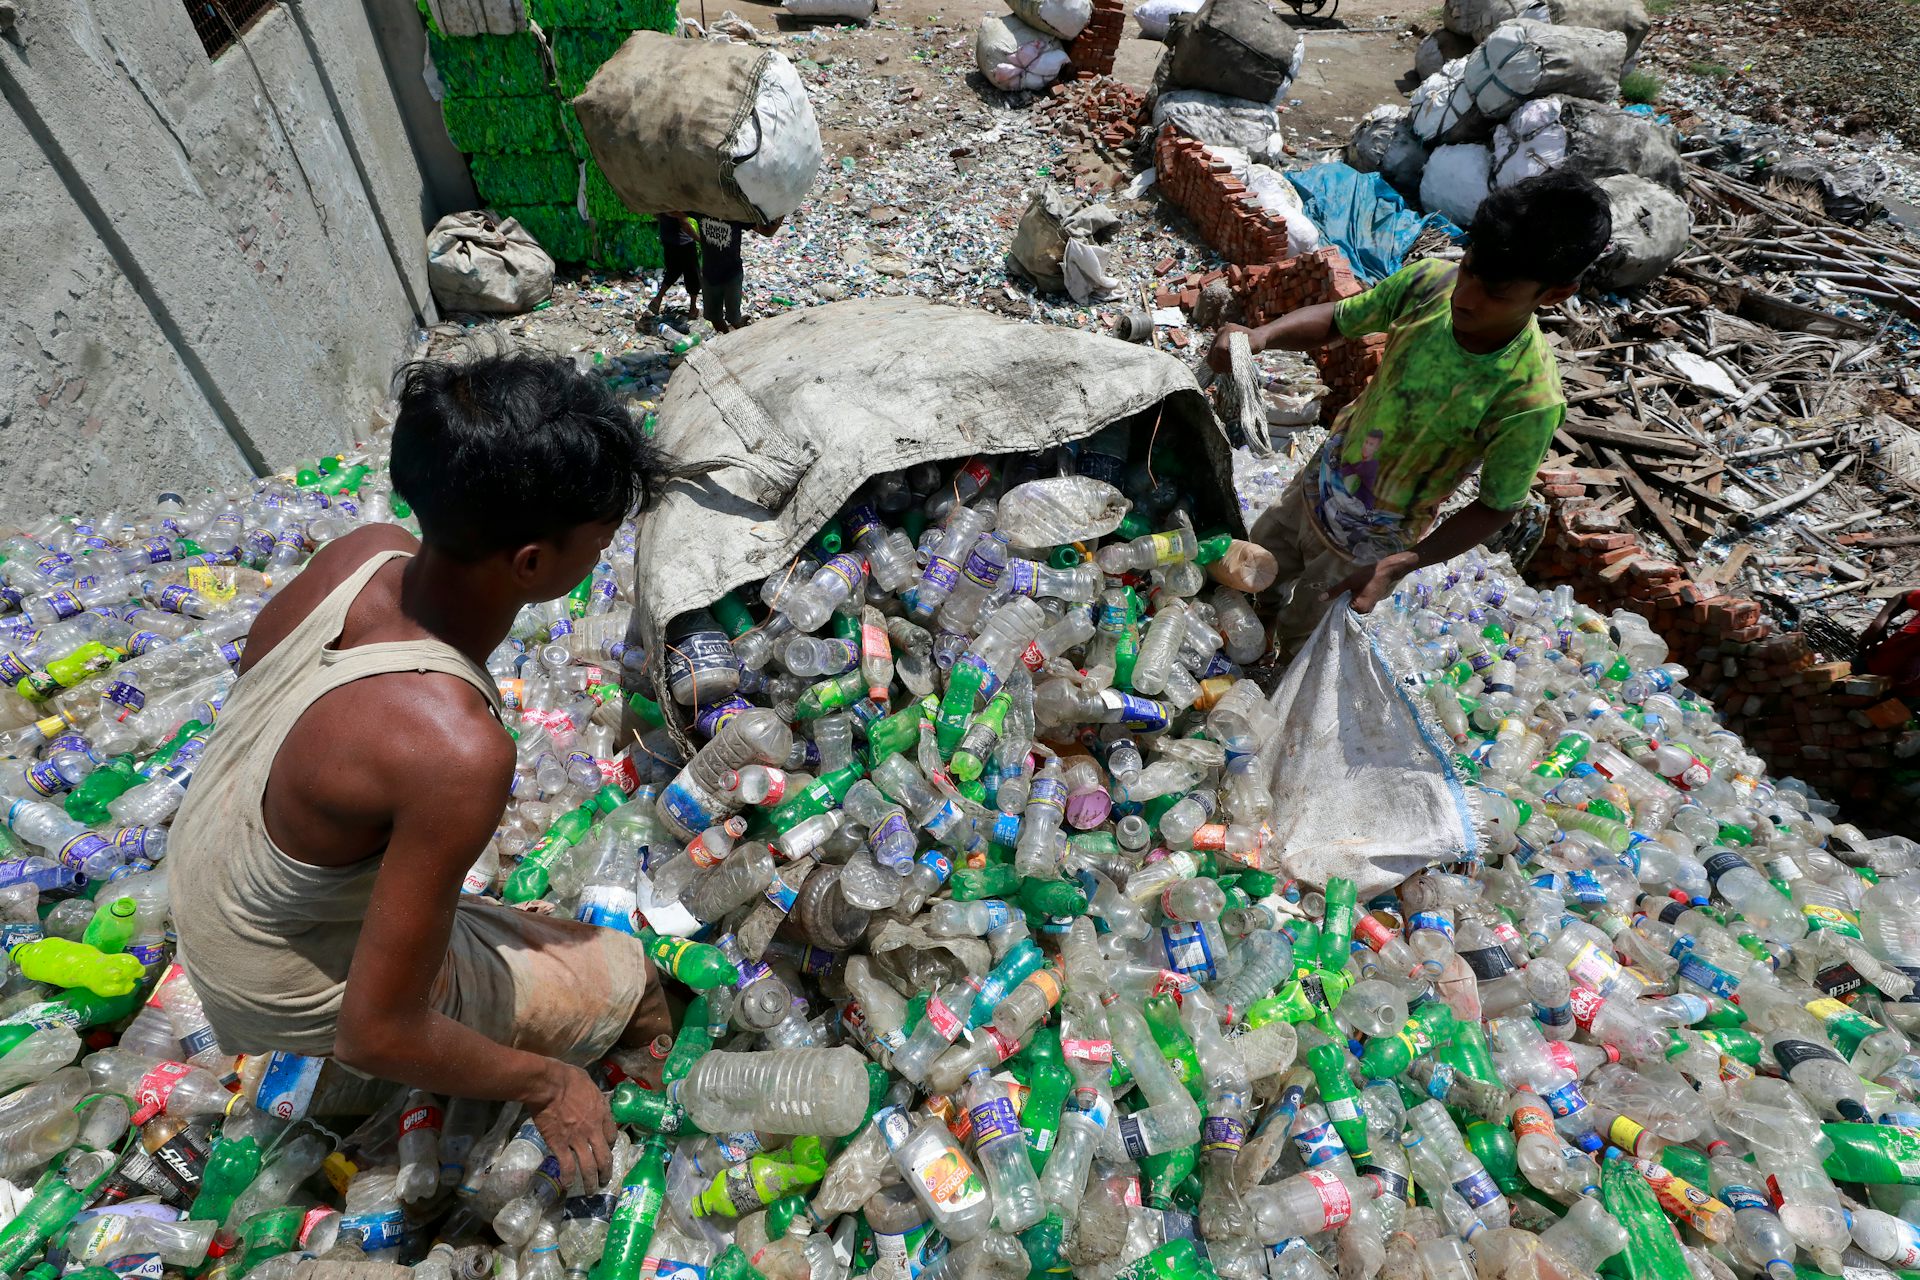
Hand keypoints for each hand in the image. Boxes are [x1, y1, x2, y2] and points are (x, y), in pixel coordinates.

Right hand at [527, 1061, 615, 1190]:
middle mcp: (593, 1130)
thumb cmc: (568, 1078)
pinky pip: (567, 1166)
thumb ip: (593, 1095)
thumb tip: (591, 1097)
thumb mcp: (588, 1083)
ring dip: (591, 1181)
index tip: (607, 1149)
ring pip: (589, 1167)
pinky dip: (568, 1178)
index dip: (610, 1145)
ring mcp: (577, 1140)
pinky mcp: (560, 1145)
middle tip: (605, 1180)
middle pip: (605, 1157)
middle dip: (606, 1172)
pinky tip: (567, 1185)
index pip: (612, 1135)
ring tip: (591, 1190)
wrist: (550, 1085)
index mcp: (602, 1114)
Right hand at [1206, 322, 1253, 373]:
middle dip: (1222, 363)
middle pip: (1214, 352)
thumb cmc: (1257, 341)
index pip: (1220, 347)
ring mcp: (1216, 339)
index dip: (1226, 359)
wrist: (1255, 337)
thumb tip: (1234, 358)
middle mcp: (1220, 332)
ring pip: (1210, 356)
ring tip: (1228, 369)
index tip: (1234, 364)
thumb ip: (1244, 350)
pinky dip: (1216, 365)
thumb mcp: (1255, 344)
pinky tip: (1224, 368)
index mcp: (1229, 330)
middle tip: (1231, 369)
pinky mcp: (1214, 345)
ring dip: (1218, 365)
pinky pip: (1210, 358)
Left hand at [1321, 551, 1419, 613]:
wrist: (1387, 570)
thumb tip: (1321, 599)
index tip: (1332, 602)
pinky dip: (1355, 600)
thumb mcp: (1349, 581)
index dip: (1336, 607)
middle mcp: (1365, 612)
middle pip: (1349, 611)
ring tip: (1345, 594)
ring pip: (1354, 608)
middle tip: (1337, 597)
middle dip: (1343, 605)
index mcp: (1359, 608)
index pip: (1343, 613)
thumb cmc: (1368, 575)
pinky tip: (1353, 593)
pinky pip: (1360, 605)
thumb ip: (1336, 591)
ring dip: (1349, 602)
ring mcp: (1369, 608)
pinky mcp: (1372, 603)